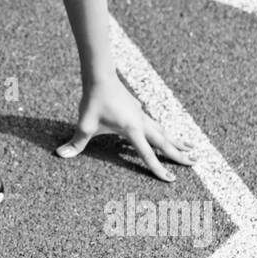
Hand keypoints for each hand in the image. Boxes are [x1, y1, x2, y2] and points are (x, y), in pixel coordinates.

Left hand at [56, 76, 197, 180]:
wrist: (100, 76)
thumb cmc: (93, 101)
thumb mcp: (84, 125)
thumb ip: (76, 143)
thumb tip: (60, 155)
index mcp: (132, 130)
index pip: (148, 155)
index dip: (158, 169)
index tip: (171, 180)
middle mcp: (142, 123)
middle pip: (165, 142)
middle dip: (179, 154)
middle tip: (196, 162)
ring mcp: (141, 115)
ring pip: (163, 131)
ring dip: (176, 140)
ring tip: (191, 147)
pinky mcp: (137, 109)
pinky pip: (155, 123)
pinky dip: (163, 130)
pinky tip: (165, 132)